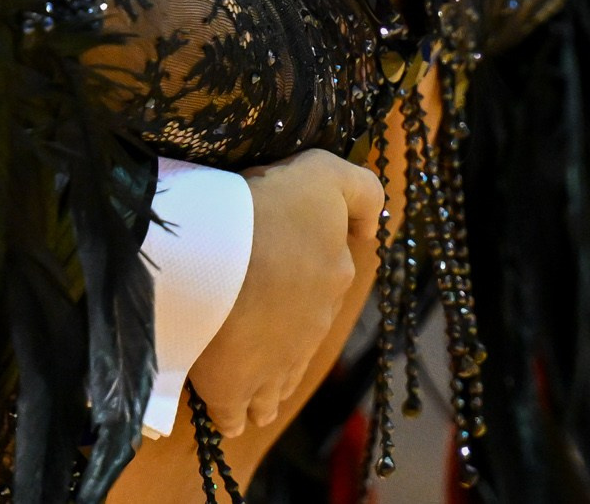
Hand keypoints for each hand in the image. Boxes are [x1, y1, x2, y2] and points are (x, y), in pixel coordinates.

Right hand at [186, 148, 384, 433]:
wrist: (216, 252)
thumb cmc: (264, 206)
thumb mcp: (321, 176)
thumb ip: (359, 192)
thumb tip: (374, 228)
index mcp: (333, 273)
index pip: (332, 278)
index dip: (312, 280)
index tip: (288, 279)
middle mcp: (314, 322)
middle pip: (304, 334)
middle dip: (283, 333)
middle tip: (249, 322)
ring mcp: (276, 363)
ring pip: (278, 384)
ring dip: (265, 384)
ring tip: (246, 385)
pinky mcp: (236, 388)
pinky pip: (238, 411)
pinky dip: (233, 412)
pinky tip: (224, 412)